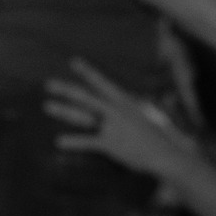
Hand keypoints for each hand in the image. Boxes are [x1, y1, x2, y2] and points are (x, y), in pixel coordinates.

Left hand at [45, 59, 193, 178]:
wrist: (167, 153)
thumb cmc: (160, 135)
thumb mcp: (148, 113)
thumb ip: (135, 104)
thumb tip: (131, 97)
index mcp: (125, 101)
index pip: (102, 83)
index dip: (87, 72)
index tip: (73, 62)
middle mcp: (116, 110)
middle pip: (86, 97)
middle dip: (66, 89)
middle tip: (48, 84)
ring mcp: (112, 127)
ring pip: (83, 116)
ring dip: (63, 110)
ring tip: (48, 106)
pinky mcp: (110, 144)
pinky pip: (87, 142)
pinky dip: (73, 142)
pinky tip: (59, 142)